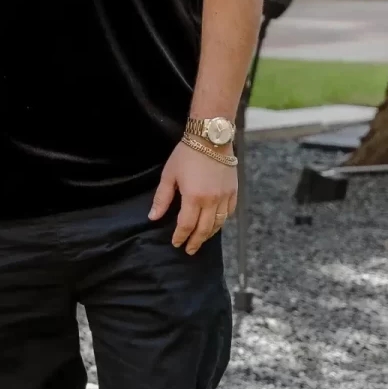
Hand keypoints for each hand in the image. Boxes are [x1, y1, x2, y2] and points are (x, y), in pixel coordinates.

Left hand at [150, 140, 237, 254]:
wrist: (211, 138)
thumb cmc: (186, 155)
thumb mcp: (169, 176)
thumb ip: (162, 199)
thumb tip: (153, 217)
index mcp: (194, 198)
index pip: (186, 225)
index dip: (181, 237)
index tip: (176, 244)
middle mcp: (212, 200)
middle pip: (204, 229)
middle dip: (196, 241)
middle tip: (189, 250)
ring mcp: (225, 196)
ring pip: (219, 223)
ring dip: (209, 234)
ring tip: (201, 239)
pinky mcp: (234, 191)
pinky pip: (229, 212)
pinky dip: (222, 221)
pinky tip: (216, 224)